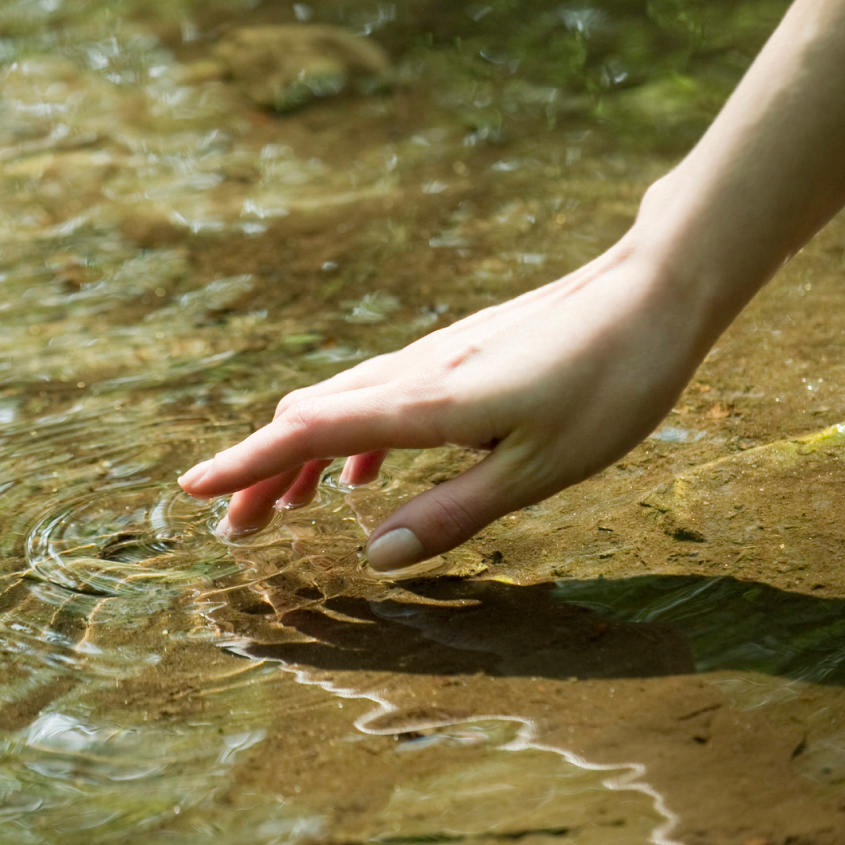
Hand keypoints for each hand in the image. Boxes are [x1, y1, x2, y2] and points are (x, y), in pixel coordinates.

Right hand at [178, 234, 713, 570]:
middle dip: (263, 473)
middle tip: (236, 527)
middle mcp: (413, 373)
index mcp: (424, 404)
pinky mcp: (457, 354)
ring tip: (284, 509)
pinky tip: (363, 477)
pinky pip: (378, 398)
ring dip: (302, 457)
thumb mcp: (540, 468)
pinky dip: (350, 439)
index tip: (192, 490)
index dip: (247, 465)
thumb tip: (376, 556)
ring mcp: (433, 357)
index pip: (308, 435)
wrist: (652, 288)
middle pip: (308, 419)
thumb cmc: (610, 381)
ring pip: (340, 405)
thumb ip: (453, 513)